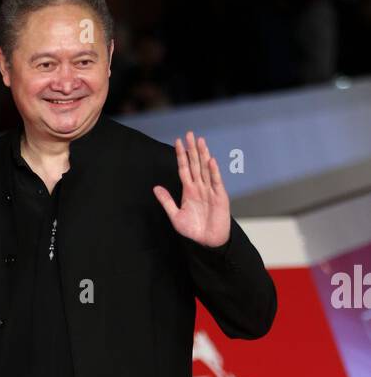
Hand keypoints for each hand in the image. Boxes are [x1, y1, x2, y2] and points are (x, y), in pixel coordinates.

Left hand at [152, 131, 229, 247]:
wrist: (207, 242)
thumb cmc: (193, 230)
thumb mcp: (175, 216)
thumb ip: (167, 201)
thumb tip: (156, 188)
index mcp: (189, 190)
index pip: (184, 168)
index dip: (181, 156)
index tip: (177, 142)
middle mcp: (200, 187)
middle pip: (195, 164)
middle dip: (192, 149)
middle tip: (190, 134)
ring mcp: (210, 190)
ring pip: (206, 169)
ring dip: (203, 155)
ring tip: (200, 141)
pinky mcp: (220, 196)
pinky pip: (216, 181)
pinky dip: (213, 171)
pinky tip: (210, 160)